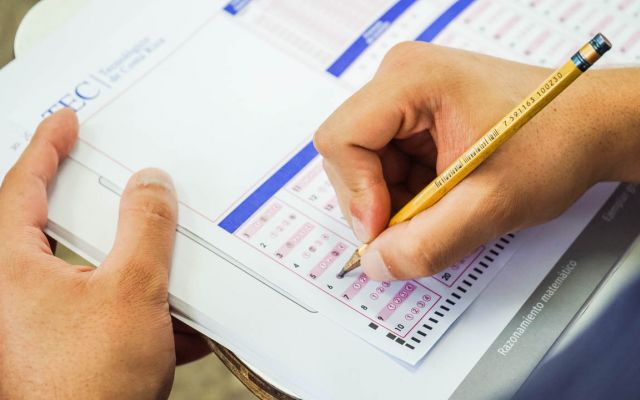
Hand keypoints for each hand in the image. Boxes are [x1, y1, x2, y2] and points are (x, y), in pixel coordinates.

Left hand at [0, 110, 209, 398]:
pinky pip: (107, 309)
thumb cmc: (86, 385)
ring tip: (165, 250)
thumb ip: (144, 229)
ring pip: (87, 269)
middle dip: (87, 199)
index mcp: (11, 266)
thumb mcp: (130, 291)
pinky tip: (182, 320)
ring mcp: (42, 321)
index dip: (48, 146)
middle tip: (108, 168)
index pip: (23, 185)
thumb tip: (151, 185)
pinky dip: (142, 308)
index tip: (66, 119)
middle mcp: (18, 290)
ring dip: (131, 261)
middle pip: (51, 225)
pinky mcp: (70, 346)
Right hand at [314, 42, 639, 279]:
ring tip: (444, 207)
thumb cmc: (554, 142)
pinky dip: (406, 193)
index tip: (385, 230)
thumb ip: (428, 243)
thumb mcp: (491, 205)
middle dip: (378, 202)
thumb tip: (376, 264)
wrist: (588, 126)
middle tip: (421, 225)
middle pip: (349, 155)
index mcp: (411, 80)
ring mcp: (405, 96)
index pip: (342, 140)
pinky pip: (386, 164)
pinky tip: (443, 195)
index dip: (357, 193)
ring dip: (394, 201)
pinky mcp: (414, 115)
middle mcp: (400, 79)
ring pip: (365, 166)